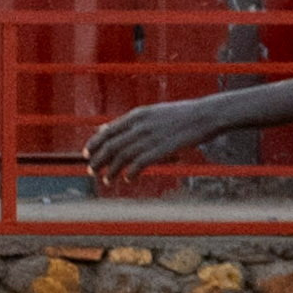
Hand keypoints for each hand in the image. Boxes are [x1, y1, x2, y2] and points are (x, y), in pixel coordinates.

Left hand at [88, 97, 223, 185]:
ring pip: (122, 157)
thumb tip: (106, 129)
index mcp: (136, 115)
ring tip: (107, 180)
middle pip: (111, 146)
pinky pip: (140, 163)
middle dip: (98, 160)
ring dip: (112, 170)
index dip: (94, 144)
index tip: (87, 154)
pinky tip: (128, 179)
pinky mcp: (162, 149)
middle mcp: (139, 126)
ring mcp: (150, 137)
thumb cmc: (179, 115)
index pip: (107, 131)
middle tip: (91, 171)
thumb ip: (129, 122)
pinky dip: (131, 173)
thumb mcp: (151, 112)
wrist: (205, 115)